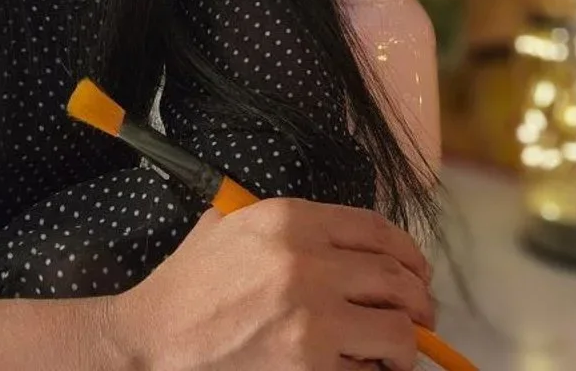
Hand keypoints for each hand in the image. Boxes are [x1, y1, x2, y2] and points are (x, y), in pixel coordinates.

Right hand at [106, 198, 434, 370]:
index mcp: (292, 220)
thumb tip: (344, 241)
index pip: (379, 231)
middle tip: (420, 317)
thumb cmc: (191, 284)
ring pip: (398, 330)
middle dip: (419, 302)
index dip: (409, 255)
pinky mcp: (310, 366)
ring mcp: (311, 317)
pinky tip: (362, 369)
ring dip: (406, 344)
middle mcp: (308, 262)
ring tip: (397, 351)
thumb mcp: (233, 225)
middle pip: (397, 279)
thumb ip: (286, 224)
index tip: (416, 273)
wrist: (155, 339)